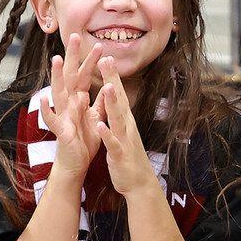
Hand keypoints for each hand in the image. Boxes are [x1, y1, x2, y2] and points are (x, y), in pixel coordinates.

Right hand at [38, 32, 103, 175]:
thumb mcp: (94, 118)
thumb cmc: (84, 141)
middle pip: (70, 77)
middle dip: (72, 57)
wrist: (75, 164)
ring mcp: (62, 116)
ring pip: (59, 92)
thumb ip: (98, 103)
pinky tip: (44, 99)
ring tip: (56, 60)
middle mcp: (67, 104)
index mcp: (78, 101)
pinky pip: (52, 119)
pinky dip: (47, 109)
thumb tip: (102, 86)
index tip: (100, 44)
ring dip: (57, 76)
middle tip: (74, 36)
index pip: (84, 76)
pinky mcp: (60, 131)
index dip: (91, 61)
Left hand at [93, 56, 158, 196]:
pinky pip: (113, 143)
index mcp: (124, 121)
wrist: (139, 183)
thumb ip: (117, 116)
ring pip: (118, 119)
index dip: (111, 76)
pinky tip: (101, 125)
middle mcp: (126, 126)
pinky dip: (107, 134)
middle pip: (119, 100)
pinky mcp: (120, 155)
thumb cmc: (127, 157)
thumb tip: (115, 99)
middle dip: (112, 80)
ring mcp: (124, 140)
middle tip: (106, 60)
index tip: (105, 57)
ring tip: (107, 87)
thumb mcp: (122, 132)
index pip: (117, 95)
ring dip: (113, 103)